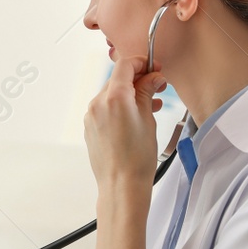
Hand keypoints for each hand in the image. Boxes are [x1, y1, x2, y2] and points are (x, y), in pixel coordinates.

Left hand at [83, 54, 163, 190]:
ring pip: (111, 94)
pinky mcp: (90, 127)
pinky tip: (135, 117)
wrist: (122, 184)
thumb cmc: (137, 157)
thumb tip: (152, 77)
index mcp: (114, 97)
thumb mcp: (148, 118)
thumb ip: (147, 92)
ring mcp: (91, 115)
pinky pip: (105, 108)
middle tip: (157, 86)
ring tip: (150, 104)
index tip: (154, 69)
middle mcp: (98, 103)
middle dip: (138, 79)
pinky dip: (120, 107)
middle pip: (118, 79)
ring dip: (130, 94)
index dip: (142, 63)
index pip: (125, 65)